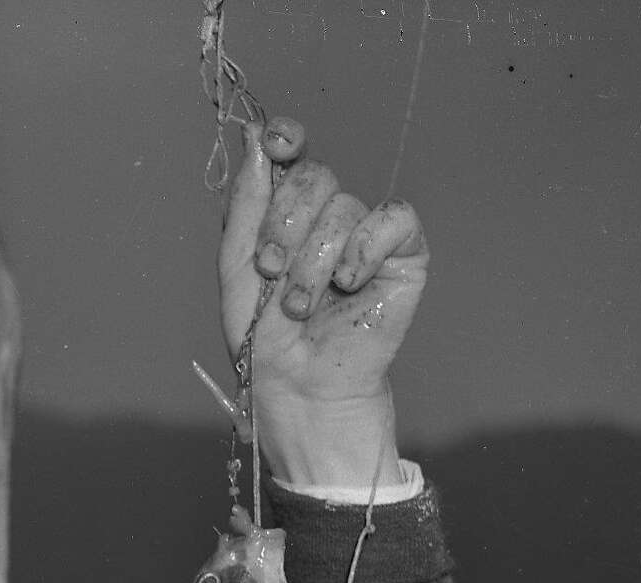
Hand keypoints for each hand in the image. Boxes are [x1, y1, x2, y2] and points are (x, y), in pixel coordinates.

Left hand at [219, 117, 429, 487]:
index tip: (276, 143)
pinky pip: (391, 218)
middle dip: (285, 226)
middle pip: (314, 177)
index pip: (291, 152)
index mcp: (284, 215)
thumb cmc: (265, 340)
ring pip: (343, 207)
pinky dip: (364, 249)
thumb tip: (255, 139)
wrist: (299, 388)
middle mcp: (325, 218)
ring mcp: (366, 234)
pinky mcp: (403, 253)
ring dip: (313, 261)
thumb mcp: (238, 269)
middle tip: (273, 273)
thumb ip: (246, 205)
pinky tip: (349, 284)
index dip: (285, 138)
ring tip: (302, 306)